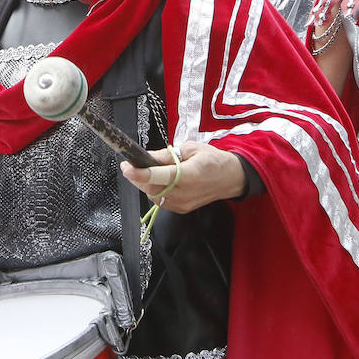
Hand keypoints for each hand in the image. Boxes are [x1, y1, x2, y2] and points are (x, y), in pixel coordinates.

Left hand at [120, 141, 246, 212]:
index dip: (141, 173)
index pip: (161, 176)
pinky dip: (154, 190)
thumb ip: (167, 154)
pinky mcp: (182, 209)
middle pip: (153, 188)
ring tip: (144, 171)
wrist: (231, 178)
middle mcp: (186, 193)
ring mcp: (184, 204)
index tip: (127, 167)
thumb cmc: (213, 160)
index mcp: (190, 175)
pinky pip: (161, 201)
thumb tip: (147, 157)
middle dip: (138, 177)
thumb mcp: (191, 149)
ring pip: (154, 196)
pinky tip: (156, 180)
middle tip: (130, 165)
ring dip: (145, 184)